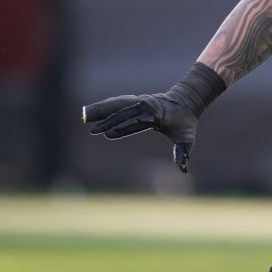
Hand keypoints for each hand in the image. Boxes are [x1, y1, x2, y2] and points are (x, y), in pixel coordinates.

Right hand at [81, 64, 225, 172]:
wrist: (185, 102)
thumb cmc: (185, 123)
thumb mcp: (187, 137)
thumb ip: (182, 153)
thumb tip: (184, 170)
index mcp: (157, 114)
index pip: (137, 121)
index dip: (123, 127)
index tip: (108, 134)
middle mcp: (146, 105)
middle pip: (124, 113)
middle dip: (108, 121)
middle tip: (93, 131)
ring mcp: (140, 101)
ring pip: (118, 105)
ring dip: (102, 110)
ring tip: (84, 117)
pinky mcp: (135, 101)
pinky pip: (117, 104)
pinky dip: (104, 107)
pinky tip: (89, 113)